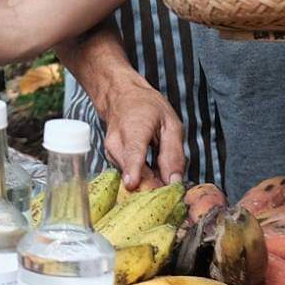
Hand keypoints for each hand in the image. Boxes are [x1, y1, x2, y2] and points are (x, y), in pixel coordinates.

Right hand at [87, 73, 185, 189]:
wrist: (120, 96)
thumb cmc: (146, 107)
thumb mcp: (170, 124)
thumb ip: (173, 153)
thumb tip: (173, 181)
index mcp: (134, 128)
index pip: (132, 151)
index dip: (133, 169)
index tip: (132, 184)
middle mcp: (117, 142)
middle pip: (132, 171)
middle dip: (153, 185)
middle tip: (172, 188)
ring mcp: (110, 152)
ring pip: (130, 176)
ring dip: (149, 181)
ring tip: (163, 173)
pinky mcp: (110, 159)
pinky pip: (128, 174)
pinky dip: (141, 177)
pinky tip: (151, 171)